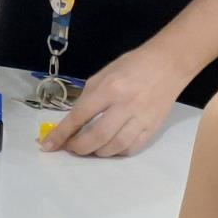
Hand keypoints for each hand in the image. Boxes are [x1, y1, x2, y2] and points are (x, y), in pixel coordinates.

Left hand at [41, 45, 192, 157]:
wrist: (168, 64)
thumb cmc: (132, 65)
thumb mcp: (104, 74)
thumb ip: (88, 97)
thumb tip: (73, 121)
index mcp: (110, 88)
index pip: (80, 115)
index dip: (62, 133)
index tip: (48, 146)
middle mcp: (126, 105)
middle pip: (97, 136)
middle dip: (79, 147)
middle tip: (71, 148)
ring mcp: (141, 118)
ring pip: (115, 147)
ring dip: (97, 152)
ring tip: (89, 148)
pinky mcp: (153, 127)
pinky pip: (131, 148)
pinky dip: (116, 152)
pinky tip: (109, 147)